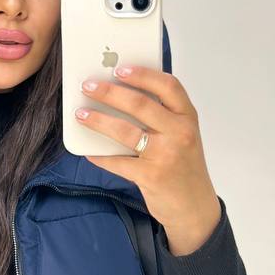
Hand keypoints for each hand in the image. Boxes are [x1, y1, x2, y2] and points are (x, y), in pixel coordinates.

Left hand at [75, 65, 221, 255]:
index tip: (119, 68)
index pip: (168, 86)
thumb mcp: (182, 136)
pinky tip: (88, 151)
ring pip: (125, 131)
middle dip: (109, 92)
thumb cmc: (184, 167)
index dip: (142, 74)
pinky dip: (100, 156)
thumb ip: (162, 117)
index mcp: (188, 117)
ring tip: (81, 114)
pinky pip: (118, 162)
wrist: (194, 207)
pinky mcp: (151, 176)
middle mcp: (180, 133)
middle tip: (88, 85)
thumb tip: (120, 96)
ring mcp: (166, 155)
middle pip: (140, 104)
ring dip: (98, 121)